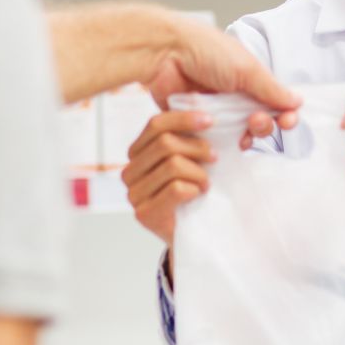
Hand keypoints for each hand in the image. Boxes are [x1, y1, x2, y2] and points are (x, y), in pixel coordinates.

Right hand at [123, 111, 213, 247]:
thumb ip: (187, 137)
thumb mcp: (190, 158)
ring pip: (173, 165)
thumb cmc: (193, 190)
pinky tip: (198, 195)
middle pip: (165, 143)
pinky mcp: (144, 214)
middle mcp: (130, 171)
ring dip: (200, 173)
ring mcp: (134, 194)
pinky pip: (176, 189)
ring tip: (207, 182)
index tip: (210, 121)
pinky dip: (194, 189)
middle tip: (215, 158)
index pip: (156, 124)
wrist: (193, 233)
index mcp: (138, 152)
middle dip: (198, 147)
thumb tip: (203, 111)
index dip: (184, 118)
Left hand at [148, 18, 299, 135]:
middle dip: (264, 126)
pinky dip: (220, 143)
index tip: (287, 122)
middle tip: (255, 121)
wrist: (164, 53)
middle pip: (260, 122)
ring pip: (238, 135)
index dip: (284, 115)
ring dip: (245, 136)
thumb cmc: (206, 51)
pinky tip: (222, 142)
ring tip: (240, 131)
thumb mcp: (246, 68)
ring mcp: (215, 111)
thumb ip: (271, 89)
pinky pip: (212, 140)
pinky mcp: (196, 123)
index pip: (275, 103)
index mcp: (249, 79)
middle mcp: (234, 96)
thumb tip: (297, 102)